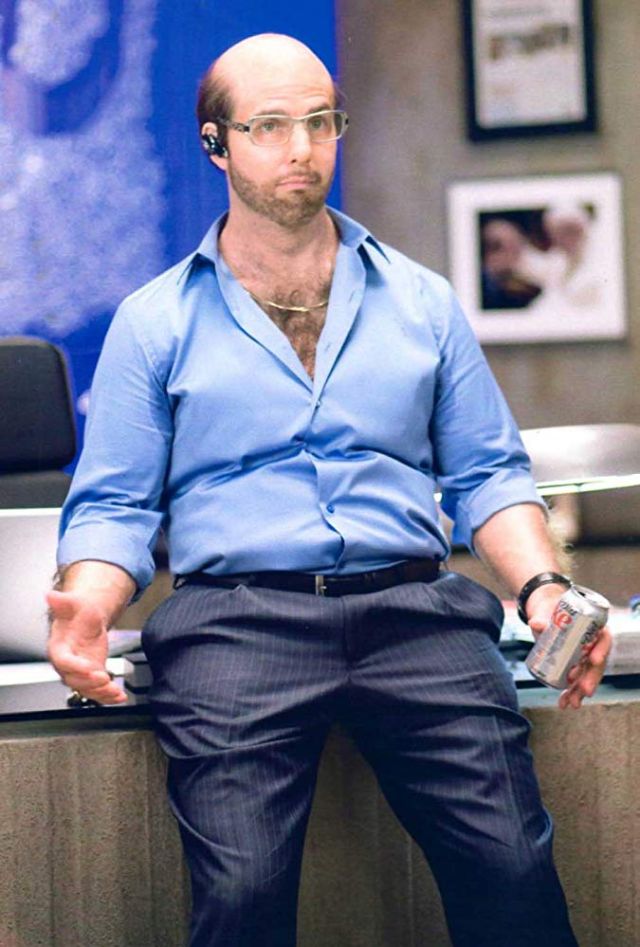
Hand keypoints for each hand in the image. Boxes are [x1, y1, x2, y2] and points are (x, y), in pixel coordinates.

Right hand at [47, 589, 127, 704]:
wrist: (87, 619)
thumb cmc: (77, 613)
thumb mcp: (73, 604)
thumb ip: (63, 602)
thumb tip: (51, 595)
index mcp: (59, 647)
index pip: (63, 661)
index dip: (75, 666)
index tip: (90, 667)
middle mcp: (68, 663)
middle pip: (74, 679)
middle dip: (89, 682)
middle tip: (105, 679)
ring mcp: (80, 671)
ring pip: (86, 689)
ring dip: (101, 693)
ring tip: (115, 692)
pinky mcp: (92, 676)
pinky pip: (97, 690)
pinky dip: (108, 696)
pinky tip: (120, 696)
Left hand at [526, 584, 611, 708]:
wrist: (544, 614)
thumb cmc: (550, 610)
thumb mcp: (546, 611)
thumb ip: (541, 618)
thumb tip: (536, 624)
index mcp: (593, 627)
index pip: (604, 639)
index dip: (601, 650)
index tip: (594, 660)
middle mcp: (592, 644)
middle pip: (597, 663)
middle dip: (591, 678)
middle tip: (585, 690)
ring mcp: (583, 657)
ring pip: (587, 676)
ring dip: (580, 691)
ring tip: (573, 703)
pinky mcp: (573, 666)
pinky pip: (575, 682)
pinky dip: (570, 694)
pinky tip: (565, 704)